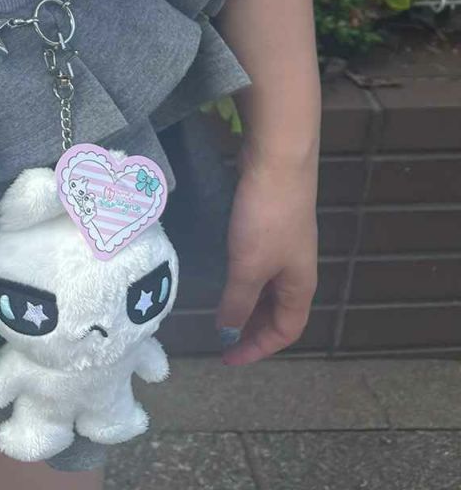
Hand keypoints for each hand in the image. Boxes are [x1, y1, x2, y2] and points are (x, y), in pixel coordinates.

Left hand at [217, 143, 318, 366]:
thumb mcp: (248, 266)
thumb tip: (227, 331)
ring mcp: (286, 245)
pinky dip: (243, 277)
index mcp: (299, 286)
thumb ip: (238, 301)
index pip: (285, 332)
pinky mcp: (271, 223)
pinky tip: (226, 271)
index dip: (257, 348)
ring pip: (268, 287)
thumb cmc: (267, 218)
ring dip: (246, 302)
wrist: (278, 161)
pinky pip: (259, 263)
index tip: (227, 358)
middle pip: (278, 311)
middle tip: (221, 337)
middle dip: (252, 328)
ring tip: (219, 309)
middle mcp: (297, 269)